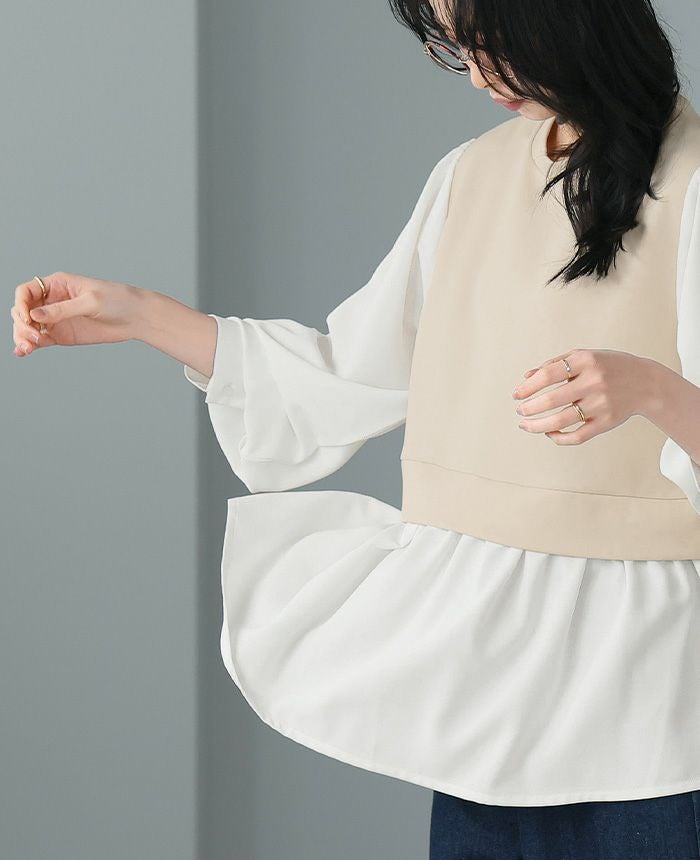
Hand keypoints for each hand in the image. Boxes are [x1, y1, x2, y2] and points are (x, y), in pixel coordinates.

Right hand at [11, 271, 142, 355]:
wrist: (136, 317)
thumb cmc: (117, 300)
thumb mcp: (90, 302)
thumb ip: (63, 310)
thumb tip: (35, 315)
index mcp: (57, 284)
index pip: (26, 292)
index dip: (20, 304)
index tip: (27, 318)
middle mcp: (52, 301)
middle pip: (24, 311)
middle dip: (21, 324)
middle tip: (32, 337)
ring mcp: (56, 319)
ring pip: (29, 327)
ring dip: (22, 337)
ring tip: (27, 348)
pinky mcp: (62, 335)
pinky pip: (40, 340)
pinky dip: (30, 346)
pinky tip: (23, 352)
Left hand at [511, 348, 657, 444]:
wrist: (646, 383)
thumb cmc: (608, 367)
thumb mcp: (583, 357)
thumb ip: (554, 364)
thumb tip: (526, 378)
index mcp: (586, 361)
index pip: (548, 374)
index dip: (528, 387)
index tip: (516, 395)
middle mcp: (594, 382)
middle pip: (552, 399)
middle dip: (529, 408)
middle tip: (520, 411)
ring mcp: (601, 404)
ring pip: (561, 421)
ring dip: (537, 426)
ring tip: (526, 425)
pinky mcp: (606, 422)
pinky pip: (577, 436)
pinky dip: (558, 438)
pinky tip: (548, 433)